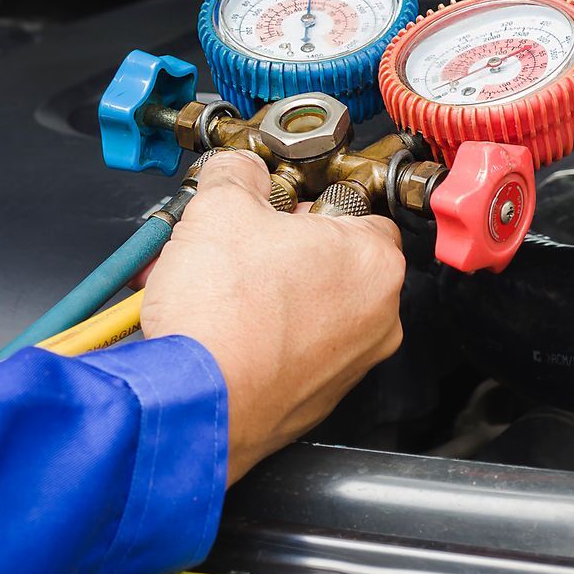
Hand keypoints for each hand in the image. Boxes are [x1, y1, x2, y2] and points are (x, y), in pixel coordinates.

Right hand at [141, 151, 406, 483]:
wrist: (196, 402)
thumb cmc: (222, 318)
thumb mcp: (220, 207)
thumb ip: (238, 174)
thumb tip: (239, 171)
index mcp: (374, 262)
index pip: (358, 208)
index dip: (307, 200)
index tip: (276, 203)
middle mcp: (377, 318)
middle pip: (332, 259)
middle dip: (280, 247)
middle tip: (236, 243)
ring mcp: (349, 365)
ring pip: (309, 307)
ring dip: (264, 290)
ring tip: (213, 284)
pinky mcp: (315, 398)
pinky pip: (292, 349)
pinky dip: (260, 333)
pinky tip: (217, 323)